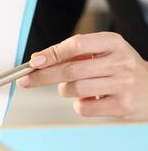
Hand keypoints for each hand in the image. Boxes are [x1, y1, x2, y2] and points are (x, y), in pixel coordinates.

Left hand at [17, 32, 147, 120]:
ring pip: (75, 89)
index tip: (34, 61)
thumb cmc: (118, 69)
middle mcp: (120, 61)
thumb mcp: (102, 53)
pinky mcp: (122, 105)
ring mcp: (123, 84)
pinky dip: (79, 105)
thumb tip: (38, 60)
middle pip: (71, 69)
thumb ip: (73, 55)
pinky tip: (91, 99)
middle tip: (25, 80)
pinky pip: (84, 107)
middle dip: (43, 76)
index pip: (77, 45)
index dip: (52, 53)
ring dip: (65, 90)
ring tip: (75, 87)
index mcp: (113, 43)